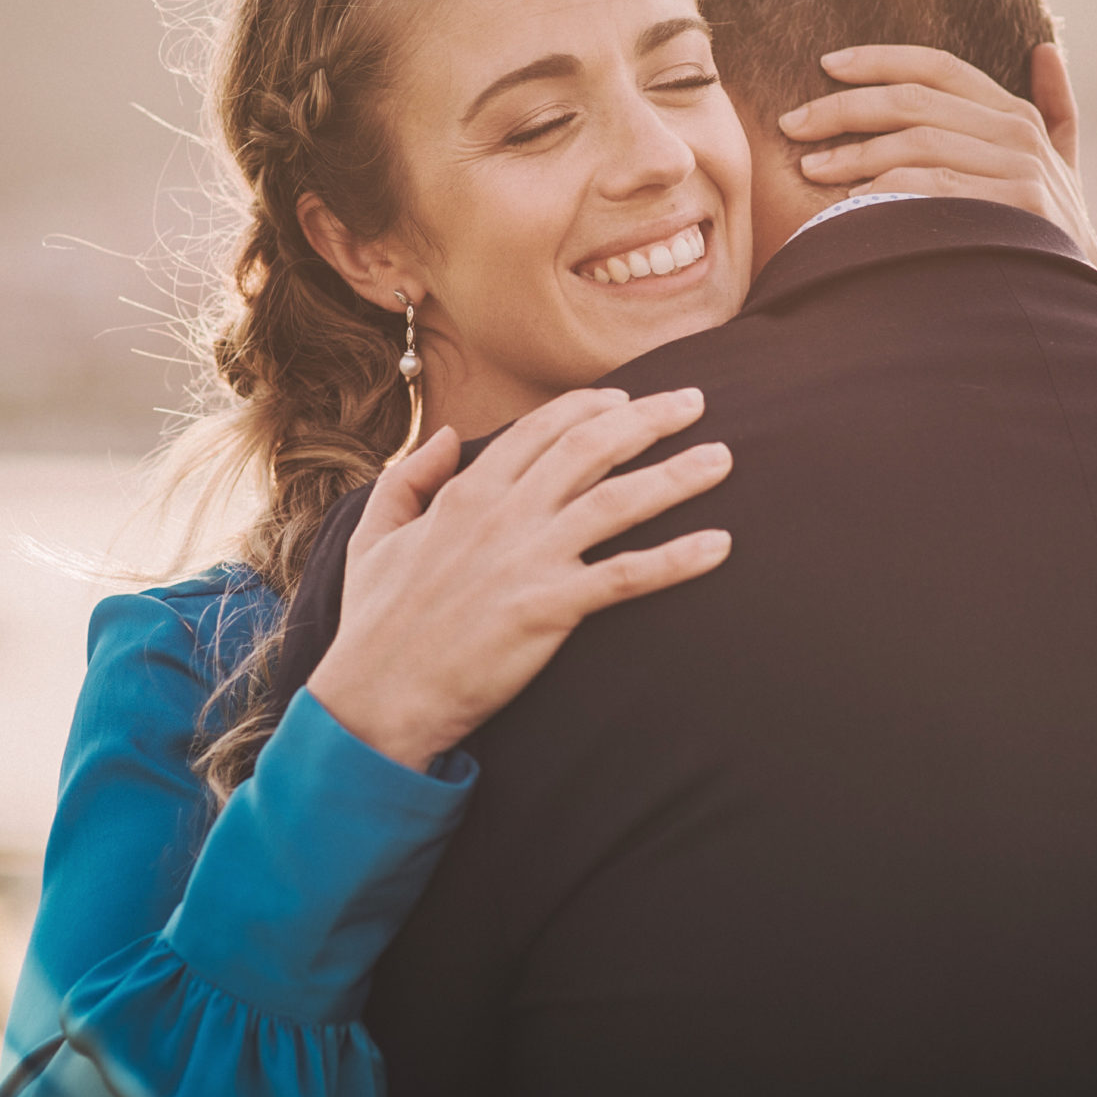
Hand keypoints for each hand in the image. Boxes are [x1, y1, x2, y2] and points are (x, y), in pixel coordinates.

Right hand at [308, 387, 733, 770]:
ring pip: (618, 501)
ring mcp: (528, 560)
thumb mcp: (374, 536)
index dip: (590, 406)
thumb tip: (447, 436)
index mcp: (465, 494)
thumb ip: (408, 478)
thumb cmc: (375, 624)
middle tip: (695, 401)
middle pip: (591, 447)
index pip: (540, 428)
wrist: (377, 699)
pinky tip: (719, 546)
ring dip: (677, 475)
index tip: (628, 397)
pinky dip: (677, 559)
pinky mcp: (548, 609)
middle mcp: (503, 515)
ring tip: (723, 459)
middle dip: (650, 418)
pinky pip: (626, 576)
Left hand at [779, 42, 1096, 268]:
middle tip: (794, 123)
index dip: (879, 59)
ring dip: (853, 154)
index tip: (825, 65)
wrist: (1081, 297)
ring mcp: (1019, 168)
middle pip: (913, 102)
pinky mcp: (1016, 206)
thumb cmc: (1050, 230)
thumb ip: (1056, 108)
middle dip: (844, 109)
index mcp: (1016, 113)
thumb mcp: (1063, 163)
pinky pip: (933, 189)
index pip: (937, 68)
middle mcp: (1018, 133)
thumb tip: (1045, 50)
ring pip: (915, 144)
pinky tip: (849, 204)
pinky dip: (886, 191)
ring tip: (812, 168)